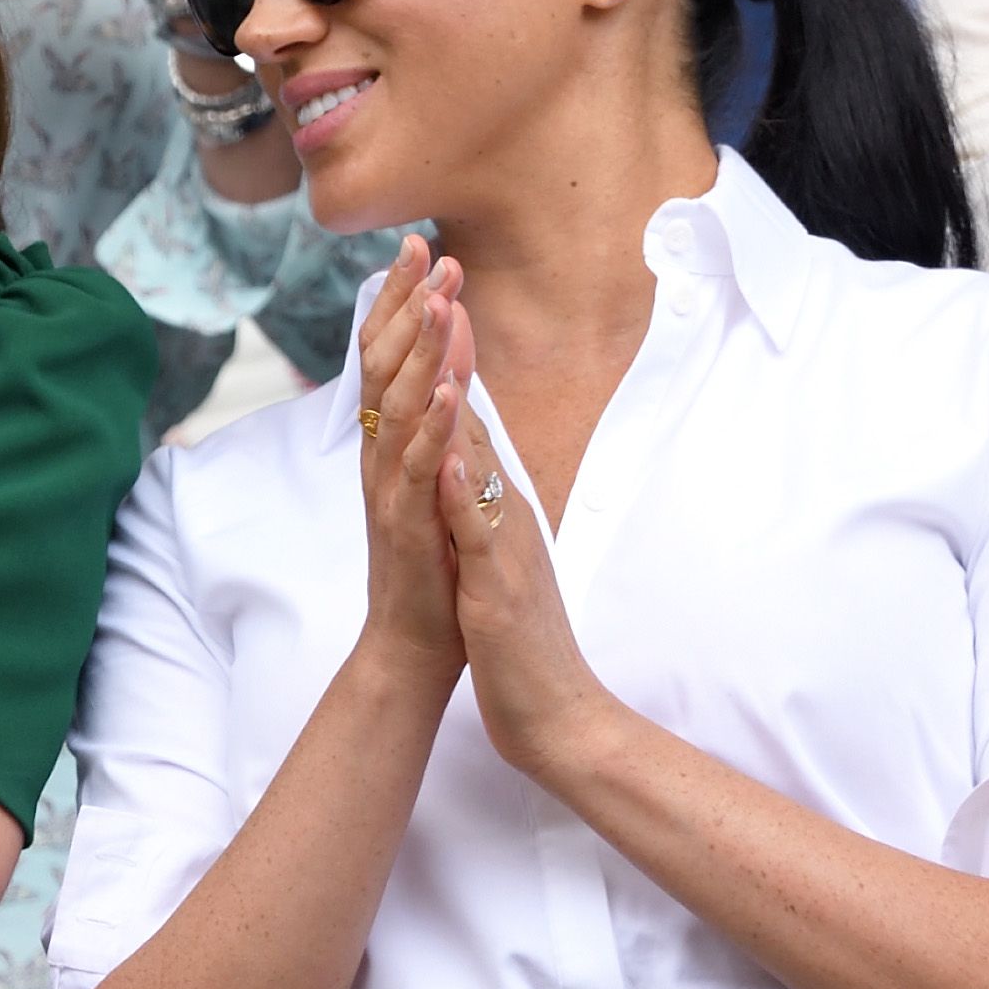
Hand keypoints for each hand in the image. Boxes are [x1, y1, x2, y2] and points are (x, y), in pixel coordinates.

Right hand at [353, 236, 474, 682]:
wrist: (414, 645)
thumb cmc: (431, 565)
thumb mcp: (435, 483)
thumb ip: (435, 430)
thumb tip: (444, 374)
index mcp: (390, 443)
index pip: (389, 357)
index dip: (402, 300)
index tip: (420, 247)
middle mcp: (381, 456)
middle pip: (384, 364)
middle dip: (406, 303)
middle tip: (423, 245)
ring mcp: (389, 488)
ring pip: (398, 404)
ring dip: (419, 349)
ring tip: (437, 297)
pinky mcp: (405, 524)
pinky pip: (418, 466)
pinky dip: (430, 424)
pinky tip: (444, 388)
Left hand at [429, 302, 611, 787]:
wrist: (555, 715)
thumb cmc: (517, 638)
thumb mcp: (493, 555)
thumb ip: (482, 504)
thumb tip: (465, 455)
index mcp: (496, 505)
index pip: (469, 415)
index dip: (449, 355)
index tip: (432, 289)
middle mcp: (505, 512)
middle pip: (476, 415)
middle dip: (455, 347)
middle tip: (440, 273)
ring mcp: (507, 545)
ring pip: (482, 460)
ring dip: (462, 396)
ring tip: (446, 335)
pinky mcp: (501, 588)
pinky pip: (482, 534)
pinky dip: (467, 493)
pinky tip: (452, 454)